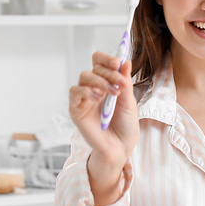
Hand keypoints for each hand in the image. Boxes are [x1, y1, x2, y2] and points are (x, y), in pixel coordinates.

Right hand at [69, 51, 139, 166]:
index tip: (117, 62)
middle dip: (108, 72)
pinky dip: (86, 91)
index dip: (107, 59)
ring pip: (84, 76)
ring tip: (111, 93)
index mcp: (108, 83)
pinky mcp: (76, 108)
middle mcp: (94, 87)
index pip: (101, 62)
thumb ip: (125, 82)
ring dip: (99, 81)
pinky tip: (97, 98)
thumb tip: (126, 62)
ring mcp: (84, 97)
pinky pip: (75, 92)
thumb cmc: (126, 125)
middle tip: (119, 83)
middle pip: (94, 67)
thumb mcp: (129, 101)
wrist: (120, 146)